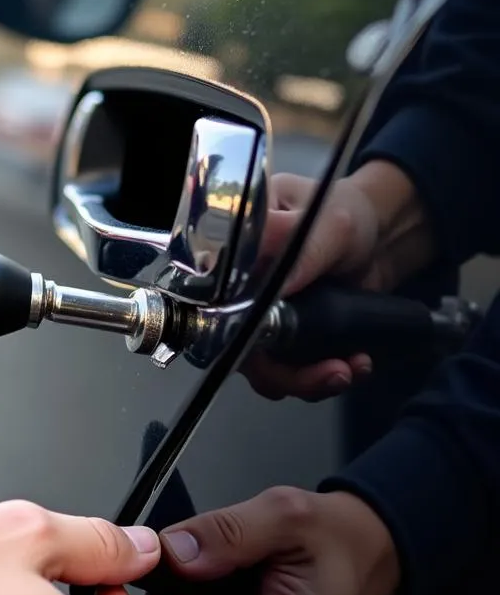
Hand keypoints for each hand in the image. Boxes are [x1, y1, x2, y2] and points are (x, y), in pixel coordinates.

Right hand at [244, 162, 433, 401]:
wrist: (381, 234)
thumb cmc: (345, 213)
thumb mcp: (328, 222)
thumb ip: (302, 251)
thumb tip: (277, 289)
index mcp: (229, 257)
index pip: (213, 308)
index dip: (237, 336)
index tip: (275, 350)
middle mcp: (235, 295)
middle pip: (237, 351)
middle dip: (286, 374)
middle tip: (332, 372)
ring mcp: (260, 320)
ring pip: (266, 371)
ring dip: (308, 382)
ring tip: (350, 369)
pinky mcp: (286, 340)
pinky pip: (292, 373)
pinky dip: (323, 379)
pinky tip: (356, 363)